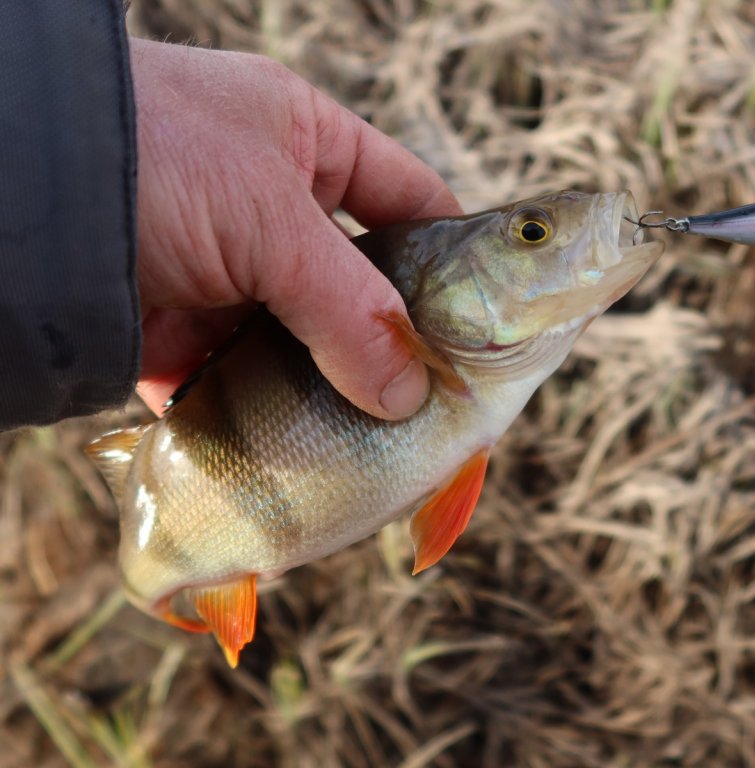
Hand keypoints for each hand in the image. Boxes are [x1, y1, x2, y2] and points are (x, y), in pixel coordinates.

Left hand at [129, 38, 460, 417]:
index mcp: (305, 146)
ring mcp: (225, 275)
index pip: (408, 200)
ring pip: (307, 343)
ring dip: (338, 390)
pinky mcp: (179, 334)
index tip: (490, 319)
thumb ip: (352, 308)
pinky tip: (310, 450)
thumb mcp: (270, 218)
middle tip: (442, 397)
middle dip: (396, 340)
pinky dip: (272, 419)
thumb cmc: (151, 160)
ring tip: (385, 437)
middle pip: (361, 284)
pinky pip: (244, 383)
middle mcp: (270, 209)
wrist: (6, 198)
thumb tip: (410, 396)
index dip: (452, 256)